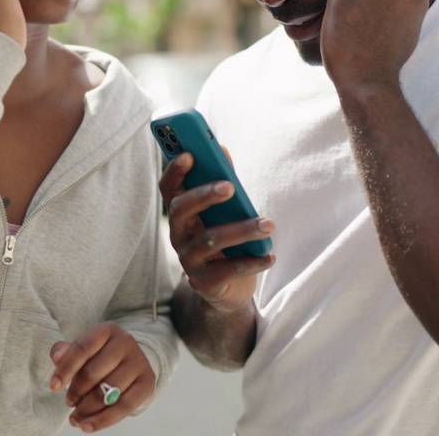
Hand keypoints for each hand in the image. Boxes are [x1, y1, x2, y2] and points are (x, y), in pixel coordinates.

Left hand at [48, 322, 153, 432]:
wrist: (132, 363)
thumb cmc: (99, 357)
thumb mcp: (83, 350)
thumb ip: (66, 352)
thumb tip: (57, 357)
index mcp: (107, 329)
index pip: (82, 348)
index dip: (66, 369)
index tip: (54, 387)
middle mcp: (126, 342)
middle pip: (93, 372)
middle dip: (76, 392)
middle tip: (69, 402)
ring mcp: (139, 362)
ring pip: (107, 392)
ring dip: (86, 410)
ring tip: (75, 418)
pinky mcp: (147, 383)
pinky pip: (123, 407)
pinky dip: (103, 420)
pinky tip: (88, 427)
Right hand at [160, 152, 274, 312]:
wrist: (229, 288)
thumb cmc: (228, 241)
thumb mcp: (225, 211)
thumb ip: (223, 181)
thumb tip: (221, 149)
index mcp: (181, 213)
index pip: (169, 188)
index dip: (174, 171)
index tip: (190, 154)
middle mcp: (178, 235)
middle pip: (181, 210)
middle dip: (204, 195)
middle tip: (230, 186)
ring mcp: (188, 260)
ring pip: (210, 240)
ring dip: (242, 229)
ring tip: (268, 224)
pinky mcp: (203, 283)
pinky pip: (227, 270)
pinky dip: (252, 262)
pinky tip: (269, 256)